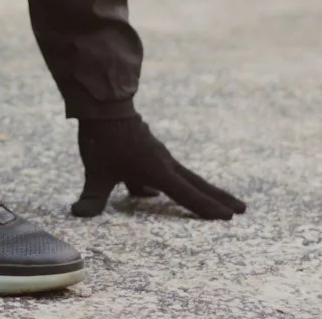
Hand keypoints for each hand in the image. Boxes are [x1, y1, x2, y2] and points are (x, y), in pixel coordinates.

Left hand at [72, 115, 246, 219]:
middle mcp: (164, 163)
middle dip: (219, 198)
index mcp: (157, 171)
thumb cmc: (102, 139)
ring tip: (219, 202)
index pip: (187, 194)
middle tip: (242, 209)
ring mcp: (159, 156)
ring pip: (185, 177)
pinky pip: (165, 172)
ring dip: (202, 190)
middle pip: (197, 184)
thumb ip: (92, 196)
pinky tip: (151, 196)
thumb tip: (78, 214)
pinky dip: (172, 184)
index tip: (228, 217)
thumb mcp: (96, 172)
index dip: (206, 207)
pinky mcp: (150, 151)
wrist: (103, 105)